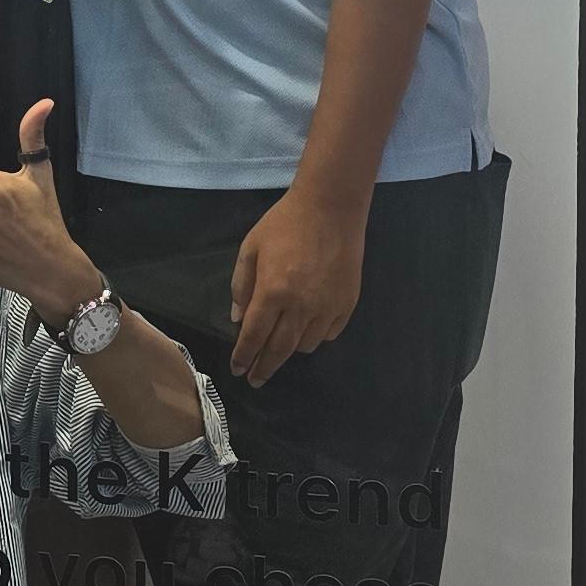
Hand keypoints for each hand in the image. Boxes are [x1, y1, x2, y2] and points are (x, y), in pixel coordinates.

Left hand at [229, 184, 366, 383]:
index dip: (244, 356)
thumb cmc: (285, 223)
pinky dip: (315, 338)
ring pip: (305, 345)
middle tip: (255, 379)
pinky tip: (306, 331)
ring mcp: (327, 307)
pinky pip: (329, 334)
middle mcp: (300, 306)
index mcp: (272, 292)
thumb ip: (241, 285)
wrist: (331, 207)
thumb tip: (238, 319)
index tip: (237, 370)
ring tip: (279, 349)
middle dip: (264, 367)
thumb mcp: (251, 248)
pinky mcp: (347, 304)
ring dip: (289, 351)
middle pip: (279, 350)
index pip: (254, 336)